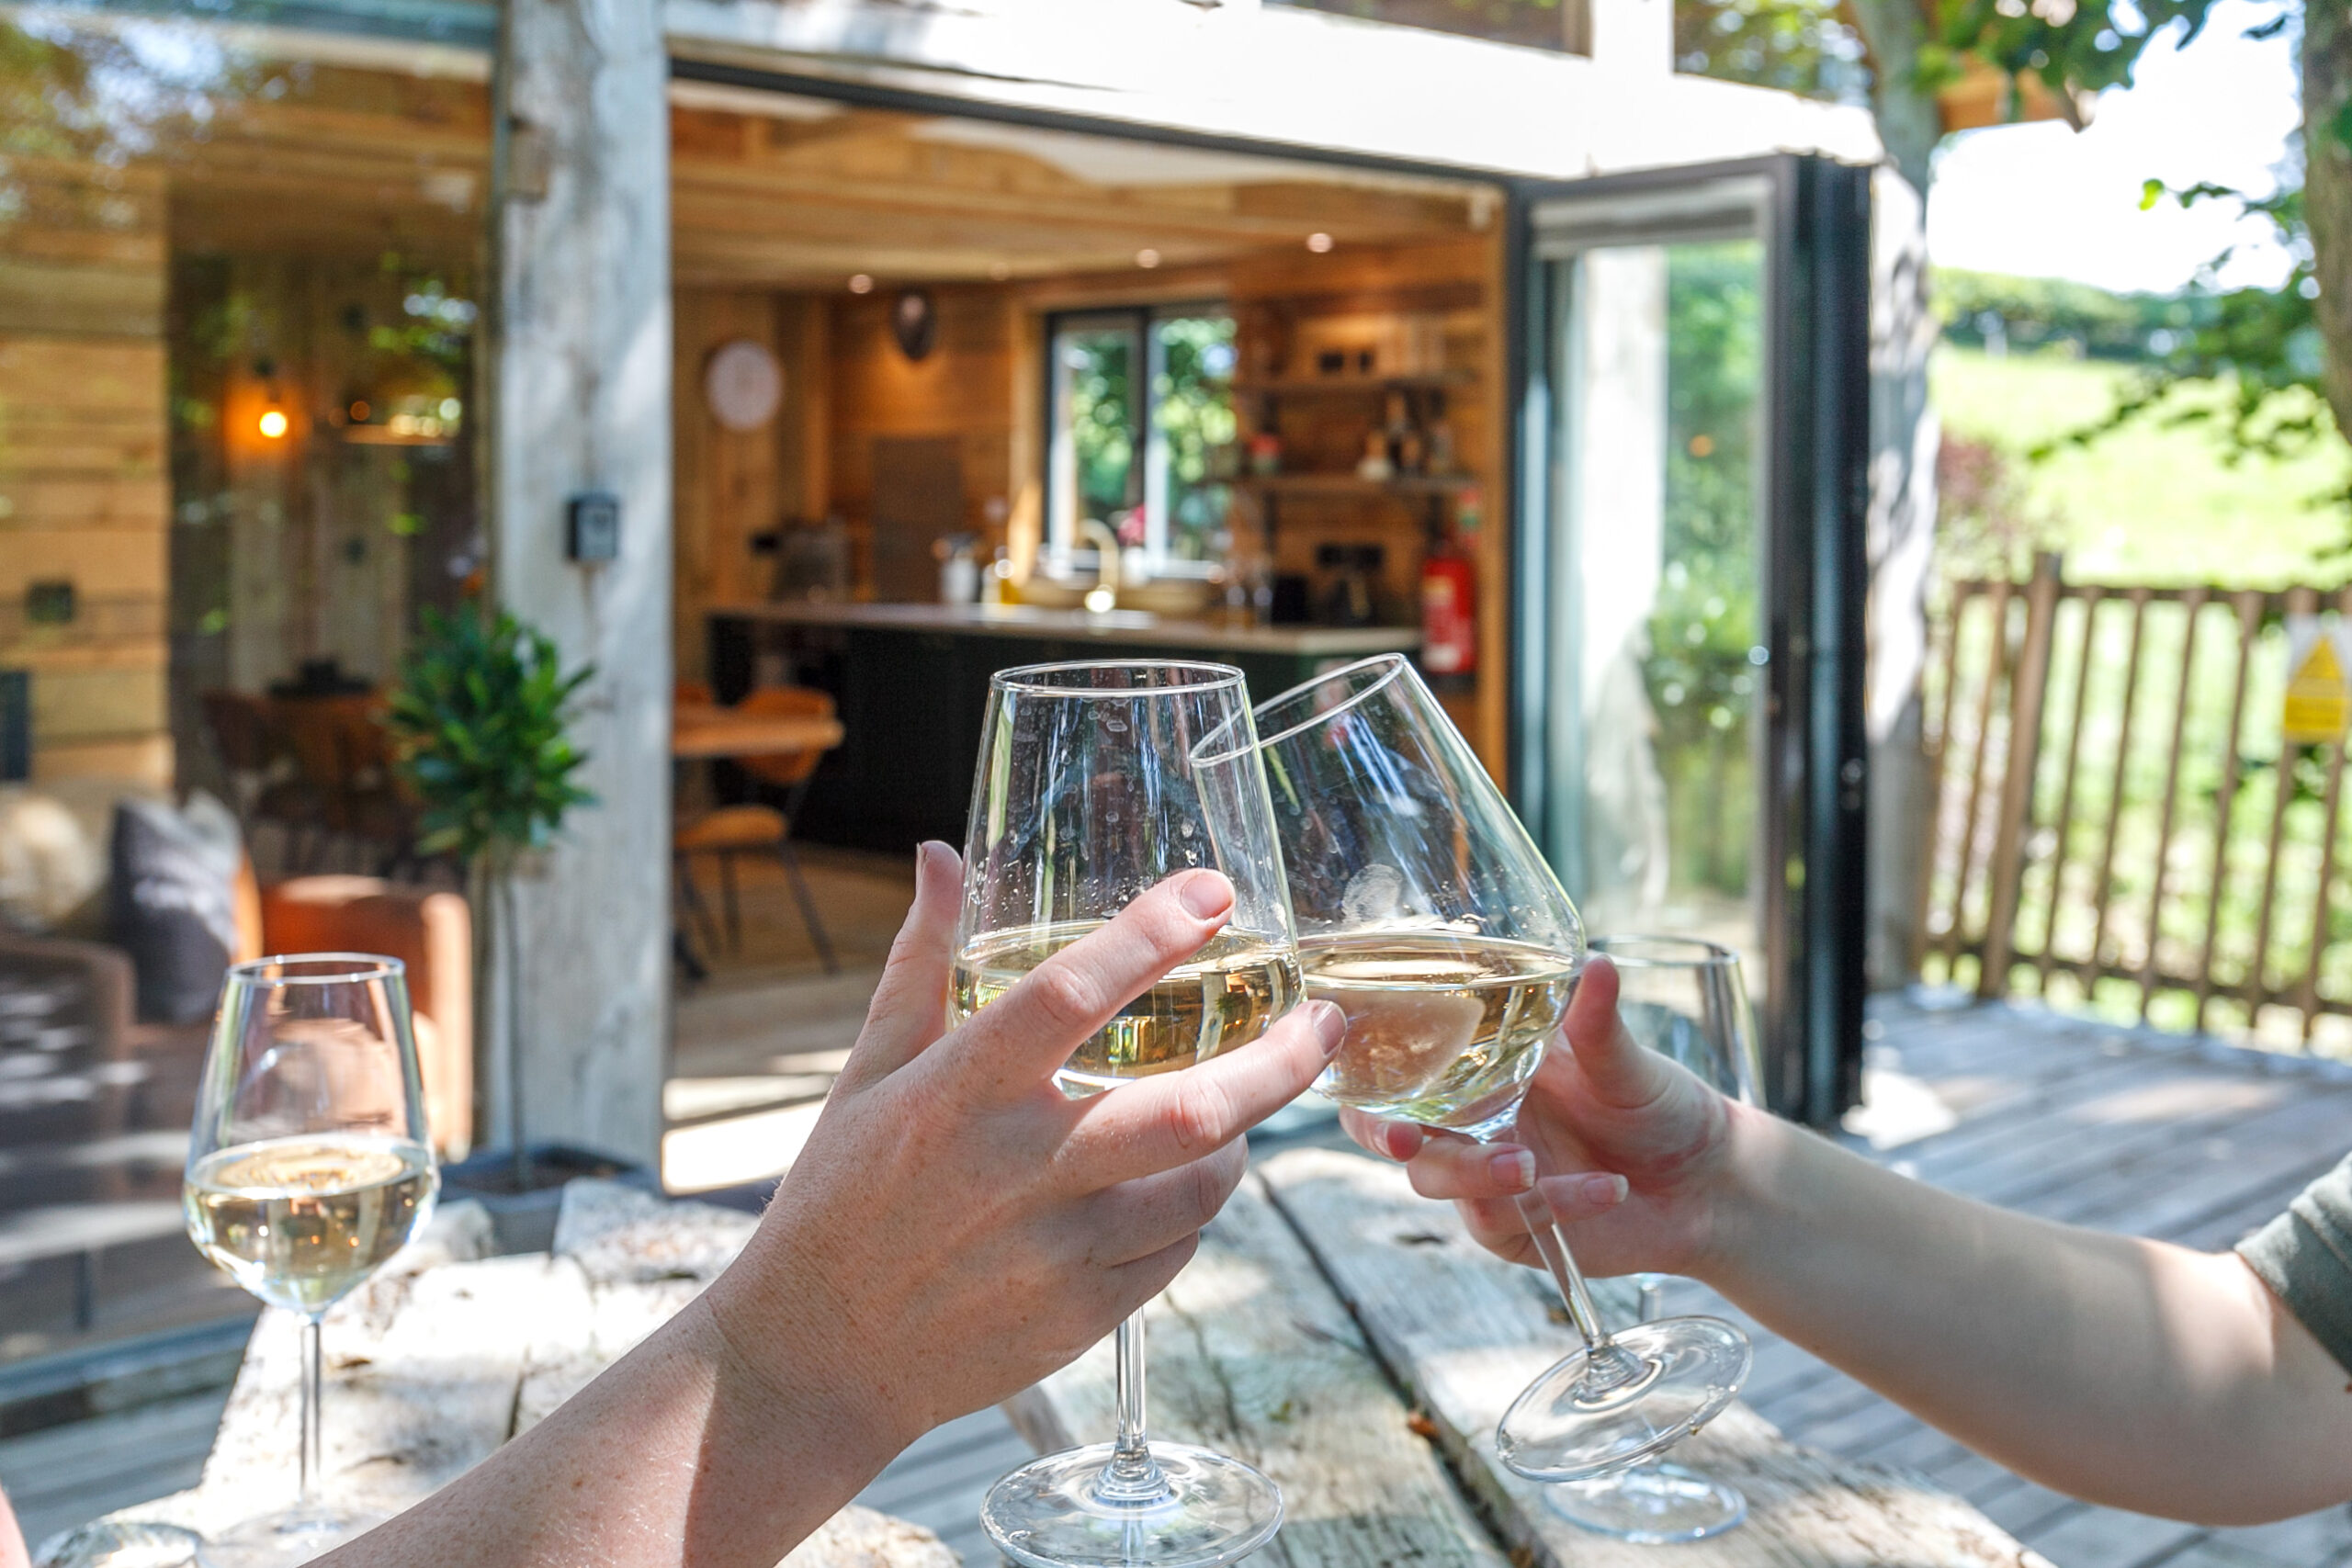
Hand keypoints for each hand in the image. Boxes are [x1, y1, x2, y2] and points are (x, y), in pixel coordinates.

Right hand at [707, 843, 1344, 1454]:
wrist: (814, 1357)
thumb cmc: (839, 1198)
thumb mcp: (867, 1070)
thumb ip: (920, 960)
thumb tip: (942, 854)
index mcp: (957, 1092)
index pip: (1070, 993)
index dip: (1150, 935)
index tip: (1214, 892)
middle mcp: (1015, 1170)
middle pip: (1188, 1110)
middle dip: (1277, 1062)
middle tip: (1322, 1023)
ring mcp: (1054, 1253)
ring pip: (1202, 1188)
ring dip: (1237, 1141)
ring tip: (1238, 1109)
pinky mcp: (1078, 1319)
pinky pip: (1176, 1253)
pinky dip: (1191, 1213)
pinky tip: (1173, 1189)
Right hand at [1340, 955, 1745, 1279]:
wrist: (1709, 1181)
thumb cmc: (1660, 1106)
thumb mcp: (1628, 1061)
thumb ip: (1599, 1023)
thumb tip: (1596, 961)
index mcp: (1482, 1066)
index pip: (1401, 1066)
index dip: (1369, 1070)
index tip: (1364, 1068)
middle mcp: (1472, 1121)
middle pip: (1395, 1132)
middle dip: (1389, 1136)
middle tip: (1410, 1141)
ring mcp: (1488, 1178)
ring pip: (1441, 1182)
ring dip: (1477, 1176)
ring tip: (1532, 1170)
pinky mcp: (1516, 1229)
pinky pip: (1504, 1220)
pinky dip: (1552, 1206)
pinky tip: (1607, 1190)